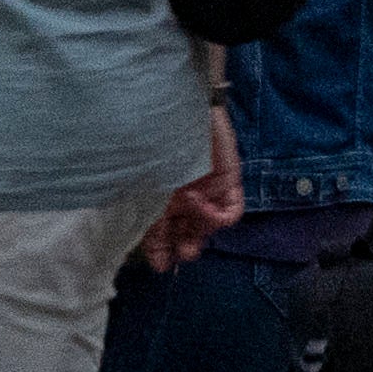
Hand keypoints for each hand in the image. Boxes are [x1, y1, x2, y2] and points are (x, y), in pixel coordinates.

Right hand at [146, 117, 242, 269]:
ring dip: (199, 237)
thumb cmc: (151, 141)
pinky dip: (217, 217)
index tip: (159, 265)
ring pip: (209, 228)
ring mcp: (208, 192)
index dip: (160, 253)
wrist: (176, 107)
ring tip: (190, 242)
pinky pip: (231, 212)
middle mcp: (184, 198)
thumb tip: (143, 234)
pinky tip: (201, 205)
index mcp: (160, 198)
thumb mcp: (141, 178)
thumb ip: (143, 206)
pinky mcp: (229, 183)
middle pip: (187, 234)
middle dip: (183, 250)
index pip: (161, 234)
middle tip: (180, 254)